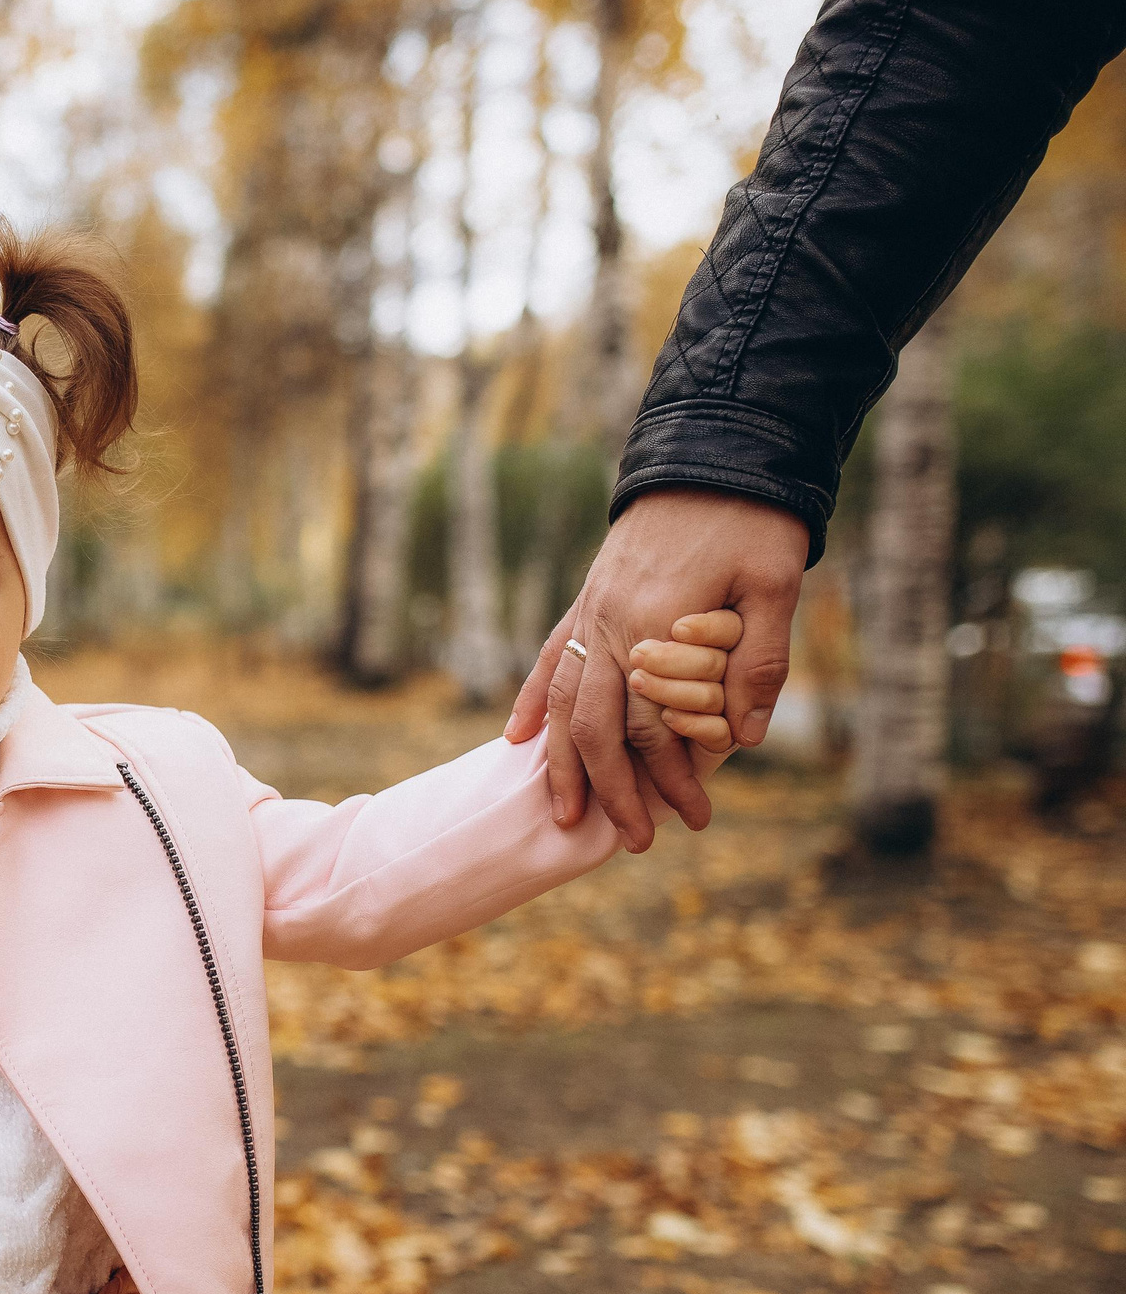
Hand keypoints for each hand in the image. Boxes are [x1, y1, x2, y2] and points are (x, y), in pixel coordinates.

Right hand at [508, 490, 807, 849]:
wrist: (711, 453)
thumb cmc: (750, 519)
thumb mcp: (775, 584)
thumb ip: (760, 661)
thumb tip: (748, 736)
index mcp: (655, 628)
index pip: (654, 727)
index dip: (672, 779)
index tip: (696, 818)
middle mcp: (609, 628)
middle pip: (595, 729)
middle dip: (611, 791)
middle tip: (634, 840)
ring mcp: (590, 614)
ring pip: (561, 704)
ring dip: (562, 765)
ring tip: (566, 812)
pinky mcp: (586, 600)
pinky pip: (548, 660)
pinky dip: (529, 704)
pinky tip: (517, 742)